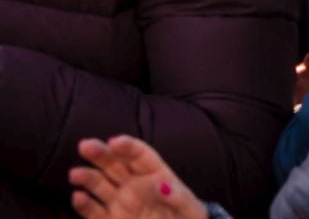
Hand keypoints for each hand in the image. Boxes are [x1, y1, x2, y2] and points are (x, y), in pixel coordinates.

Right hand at [70, 137, 206, 218]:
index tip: (114, 141)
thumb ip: (177, 196)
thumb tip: (162, 183)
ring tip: (75, 173)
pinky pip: (95, 212)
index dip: (127, 146)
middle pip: (115, 164)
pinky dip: (85, 205)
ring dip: (88, 178)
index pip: (140, 155)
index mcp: (156, 174)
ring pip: (101, 185)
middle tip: (85, 145)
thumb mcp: (189, 209)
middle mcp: (134, 184)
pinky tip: (77, 197)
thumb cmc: (187, 218)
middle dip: (101, 154)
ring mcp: (121, 202)